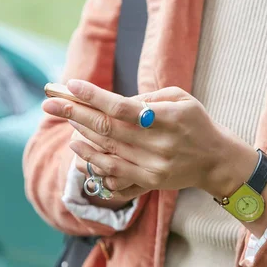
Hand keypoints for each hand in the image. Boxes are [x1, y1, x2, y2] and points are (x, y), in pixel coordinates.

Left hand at [42, 80, 258, 197]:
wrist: (215, 160)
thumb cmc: (197, 123)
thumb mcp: (180, 99)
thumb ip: (147, 98)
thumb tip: (111, 102)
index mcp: (168, 118)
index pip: (122, 107)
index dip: (94, 97)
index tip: (71, 85)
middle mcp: (160, 144)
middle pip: (108, 129)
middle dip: (75, 113)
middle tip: (50, 103)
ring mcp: (154, 166)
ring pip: (107, 151)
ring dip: (80, 135)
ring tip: (64, 120)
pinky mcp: (150, 182)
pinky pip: (114, 173)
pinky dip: (92, 160)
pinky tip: (78, 147)